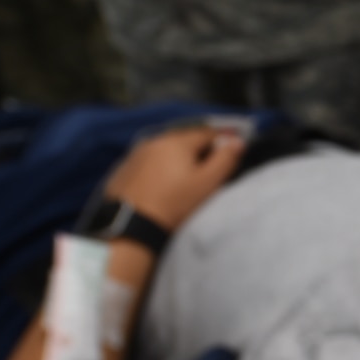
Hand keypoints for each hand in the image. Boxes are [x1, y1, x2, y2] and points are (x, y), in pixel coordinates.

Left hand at [103, 126, 245, 231]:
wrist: (130, 227)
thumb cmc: (174, 204)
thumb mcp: (206, 184)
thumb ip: (225, 160)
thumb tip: (237, 142)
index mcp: (177, 141)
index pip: (207, 133)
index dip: (223, 140)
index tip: (233, 149)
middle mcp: (154, 141)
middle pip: (183, 139)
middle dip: (199, 148)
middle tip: (210, 164)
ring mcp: (134, 155)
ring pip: (163, 150)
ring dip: (176, 157)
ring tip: (185, 174)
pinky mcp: (122, 170)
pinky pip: (147, 162)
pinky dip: (158, 167)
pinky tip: (161, 183)